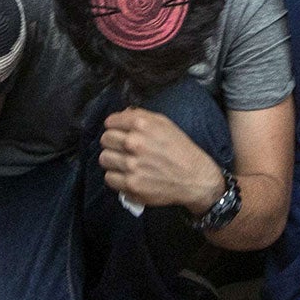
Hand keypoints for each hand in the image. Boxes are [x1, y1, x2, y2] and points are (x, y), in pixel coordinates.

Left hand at [99, 108, 223, 213]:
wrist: (195, 178)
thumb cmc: (180, 150)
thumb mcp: (164, 124)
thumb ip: (140, 116)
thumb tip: (120, 115)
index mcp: (142, 125)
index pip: (110, 122)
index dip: (114, 127)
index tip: (118, 132)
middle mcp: (134, 143)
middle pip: (105, 140)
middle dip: (112, 143)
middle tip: (122, 149)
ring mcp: (131, 165)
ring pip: (104, 159)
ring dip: (113, 160)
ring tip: (124, 163)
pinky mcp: (131, 185)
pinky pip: (109, 178)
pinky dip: (116, 177)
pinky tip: (127, 175)